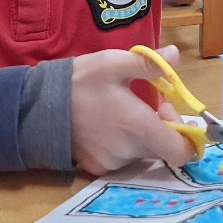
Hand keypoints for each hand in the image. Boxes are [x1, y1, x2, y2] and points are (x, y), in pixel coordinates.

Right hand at [70, 45, 196, 174]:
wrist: (38, 106)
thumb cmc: (80, 82)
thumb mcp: (114, 63)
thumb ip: (149, 63)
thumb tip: (176, 55)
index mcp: (139, 126)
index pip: (181, 151)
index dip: (185, 135)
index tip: (168, 112)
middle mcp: (128, 150)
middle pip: (161, 149)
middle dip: (160, 128)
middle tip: (145, 105)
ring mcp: (112, 162)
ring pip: (141, 153)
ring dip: (140, 136)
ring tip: (120, 113)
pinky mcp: (97, 168)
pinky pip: (121, 159)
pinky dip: (121, 145)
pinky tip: (105, 127)